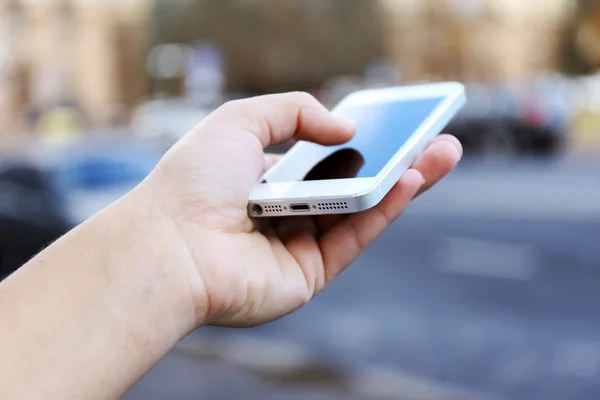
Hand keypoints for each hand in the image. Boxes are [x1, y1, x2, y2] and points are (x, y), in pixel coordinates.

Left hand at [140, 92, 461, 327]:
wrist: (171, 244)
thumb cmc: (196, 180)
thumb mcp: (241, 120)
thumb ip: (296, 111)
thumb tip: (346, 127)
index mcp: (262, 178)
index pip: (320, 158)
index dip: (356, 141)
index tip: (390, 123)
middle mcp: (282, 212)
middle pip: (349, 184)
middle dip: (394, 161)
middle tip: (434, 138)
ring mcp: (296, 245)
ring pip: (359, 210)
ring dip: (402, 182)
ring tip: (441, 153)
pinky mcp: (308, 275)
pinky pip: (354, 238)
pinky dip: (385, 209)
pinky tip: (410, 180)